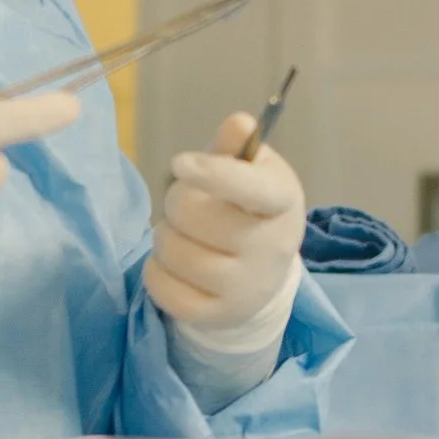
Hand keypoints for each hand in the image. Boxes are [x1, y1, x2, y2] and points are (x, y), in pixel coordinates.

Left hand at [143, 109, 305, 338]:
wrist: (262, 275)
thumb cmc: (248, 208)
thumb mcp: (250, 171)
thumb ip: (236, 147)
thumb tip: (239, 123)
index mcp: (281, 201)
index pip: (250, 188)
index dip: (213, 173)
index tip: (180, 163)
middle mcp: (271, 248)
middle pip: (191, 214)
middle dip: (176, 203)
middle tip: (189, 209)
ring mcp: (247, 287)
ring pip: (172, 251)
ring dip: (164, 237)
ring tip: (184, 236)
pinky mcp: (218, 316)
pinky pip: (162, 287)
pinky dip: (156, 271)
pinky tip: (175, 266)